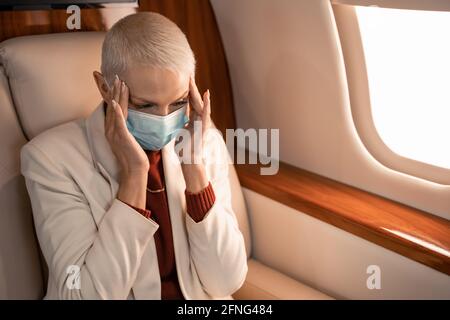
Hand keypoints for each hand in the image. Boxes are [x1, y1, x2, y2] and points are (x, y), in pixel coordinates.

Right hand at [105, 75, 148, 207]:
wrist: (135, 170)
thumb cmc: (135, 156)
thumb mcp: (131, 139)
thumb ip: (129, 128)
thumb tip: (133, 120)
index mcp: (113, 130)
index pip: (113, 108)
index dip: (113, 95)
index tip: (117, 82)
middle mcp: (111, 130)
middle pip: (112, 106)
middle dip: (114, 91)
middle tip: (117, 77)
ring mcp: (115, 133)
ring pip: (115, 110)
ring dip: (116, 95)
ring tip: (119, 83)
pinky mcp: (121, 137)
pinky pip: (118, 122)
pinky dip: (116, 111)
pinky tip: (115, 102)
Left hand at [176, 75, 210, 192]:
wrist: (190, 161)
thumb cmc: (184, 149)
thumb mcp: (179, 131)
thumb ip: (179, 122)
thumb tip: (171, 115)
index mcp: (192, 119)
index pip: (188, 101)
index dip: (185, 90)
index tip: (180, 79)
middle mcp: (199, 119)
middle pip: (194, 99)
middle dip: (190, 87)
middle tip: (186, 73)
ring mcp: (203, 123)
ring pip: (200, 103)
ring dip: (196, 91)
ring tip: (192, 79)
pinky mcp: (204, 127)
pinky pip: (206, 113)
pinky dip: (207, 103)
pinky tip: (206, 94)